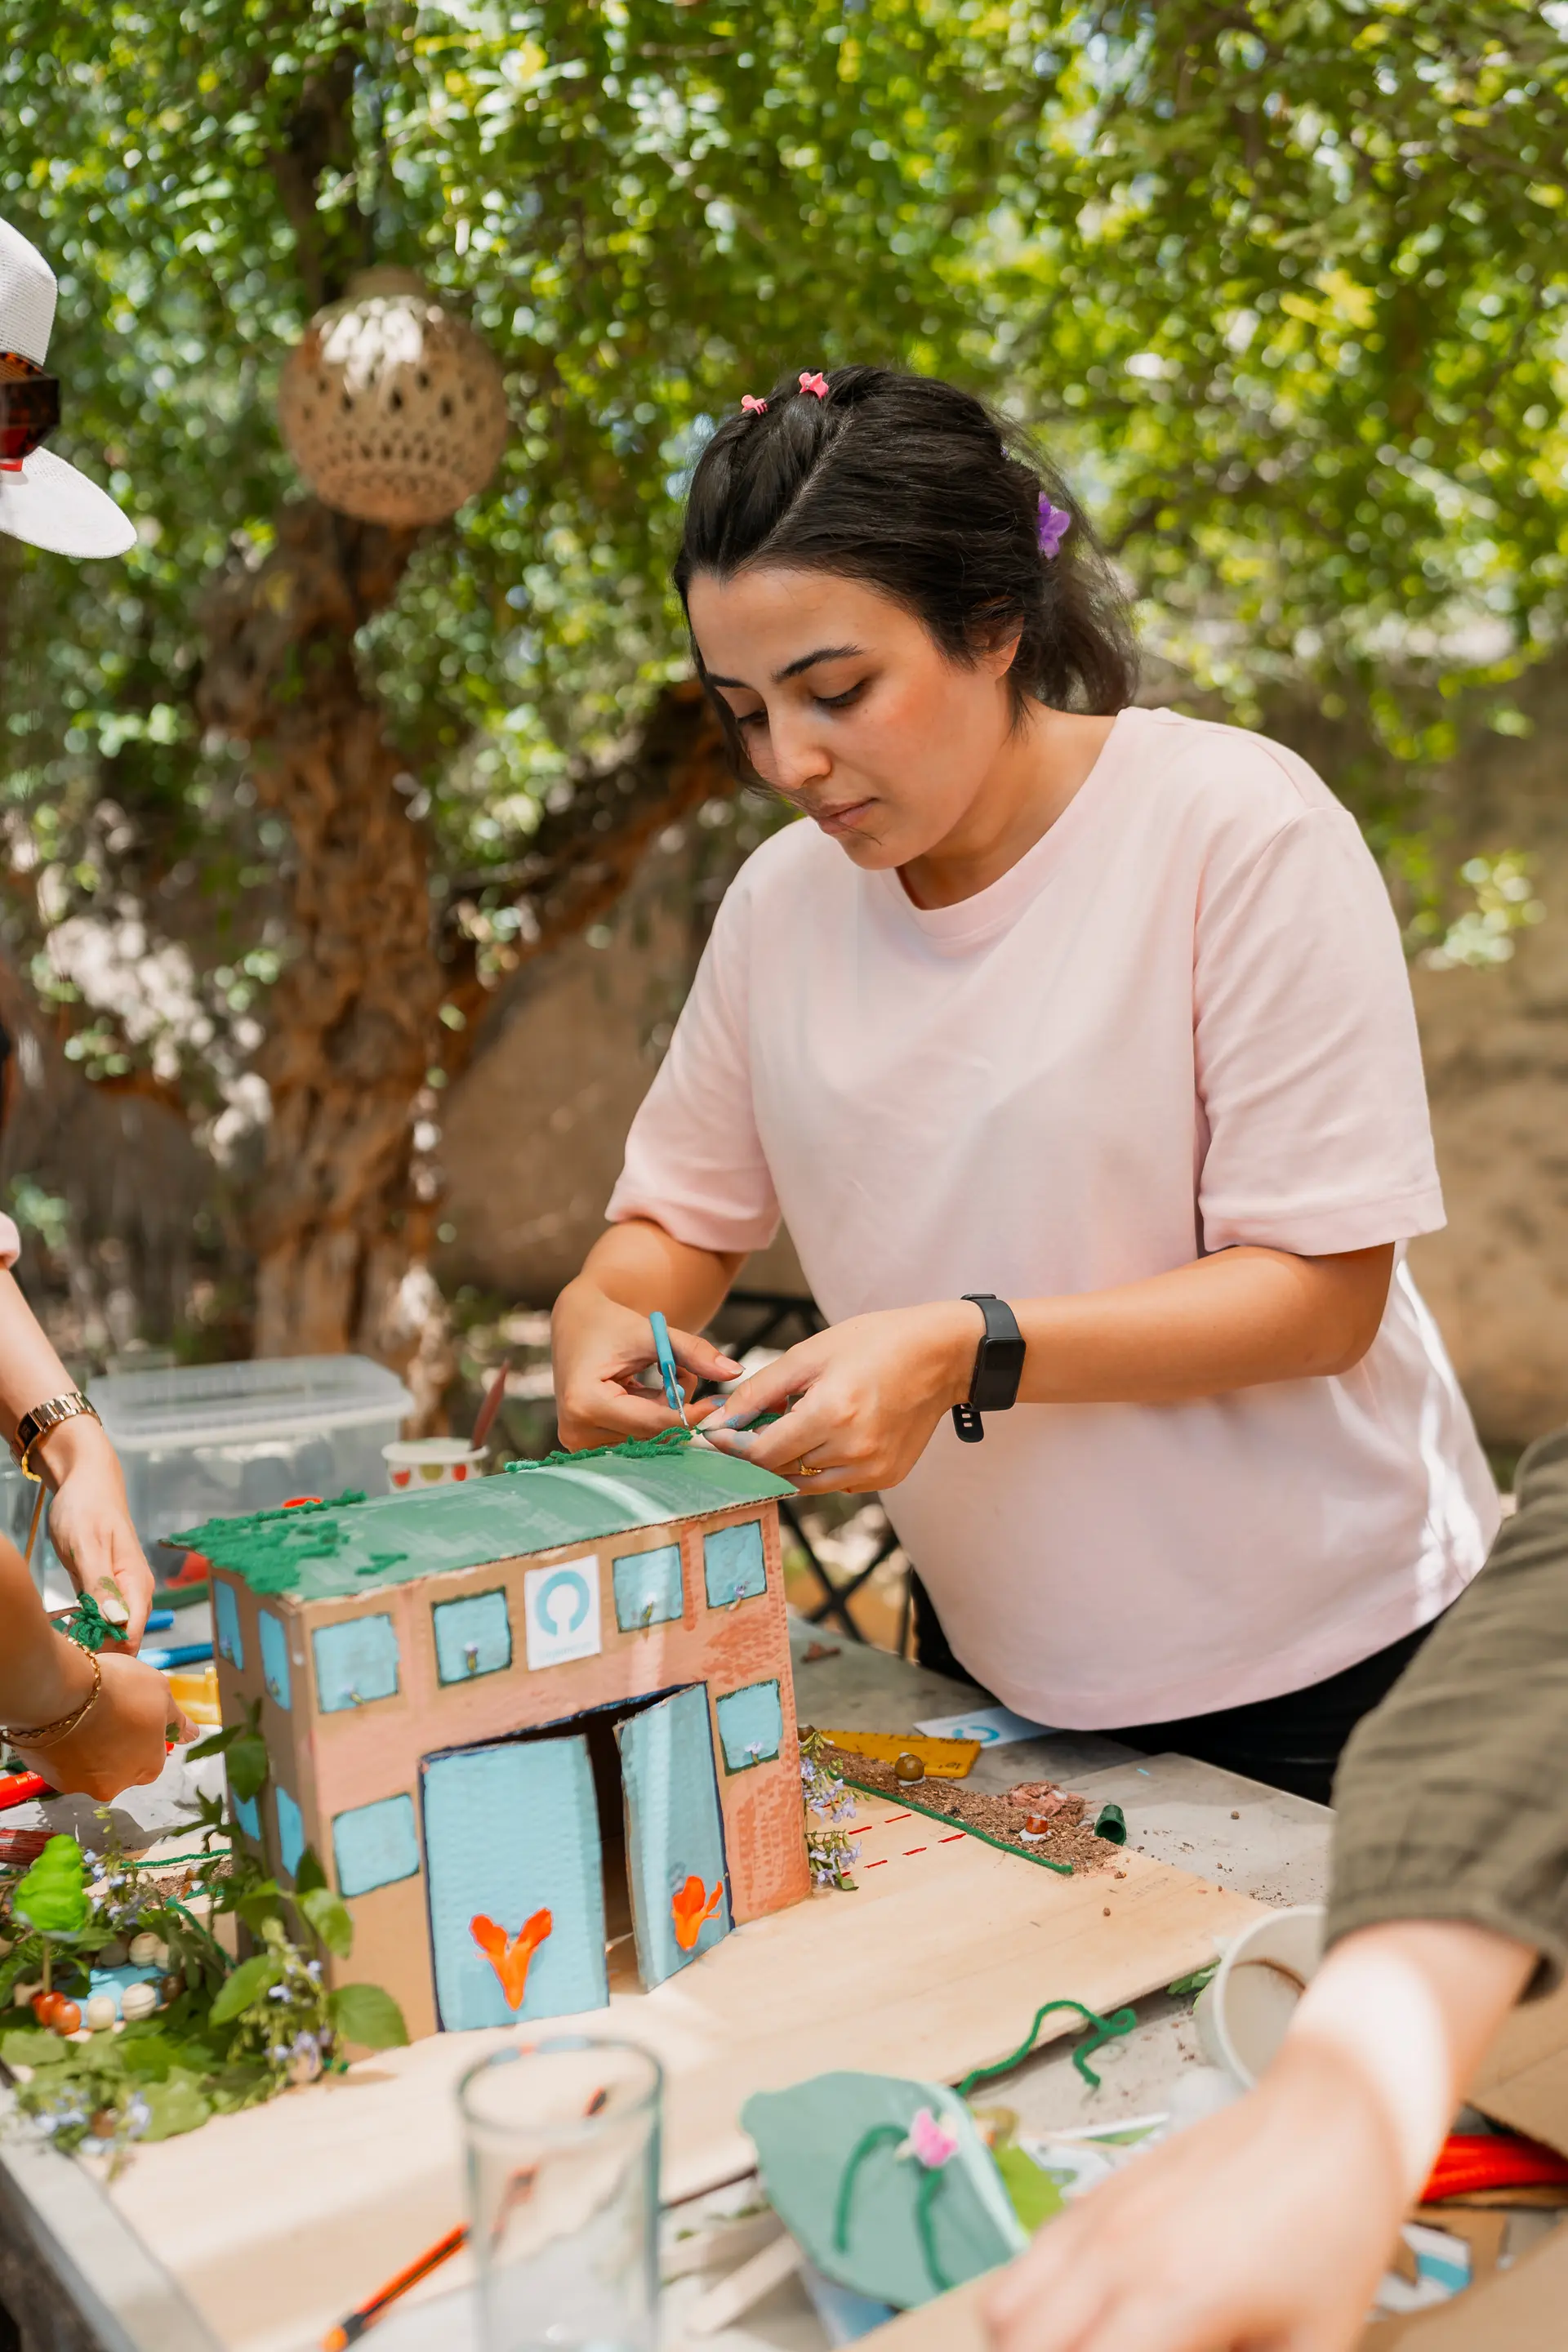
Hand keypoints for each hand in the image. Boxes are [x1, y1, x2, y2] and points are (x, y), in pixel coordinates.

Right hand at [15, 1650, 190, 1803]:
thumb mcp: (160, 1692)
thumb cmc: (119, 1689)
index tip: (131, 1715)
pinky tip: (60, 1725)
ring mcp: (80, 1785)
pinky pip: (61, 1764)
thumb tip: (192, 1735)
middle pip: (120, 1768)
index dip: (142, 1736)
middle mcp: (116, 1785)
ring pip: (88, 1768)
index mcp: (148, 1767)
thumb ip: (175, 1719)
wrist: (61, 1694)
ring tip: (79, 1717)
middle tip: (106, 1714)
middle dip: (115, 1747)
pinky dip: (62, 1749)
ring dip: (87, 1750)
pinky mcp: (50, 1779)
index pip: (152, 1758)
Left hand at [35, 1417, 153, 1648]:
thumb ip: (100, 1585)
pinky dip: (82, 1628)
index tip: (80, 1655)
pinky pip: (98, 1620)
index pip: (134, 1633)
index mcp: (137, 1584)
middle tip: (64, 1648)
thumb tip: (117, 1622)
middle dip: (97, 1650)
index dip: (111, 1651)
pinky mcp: (102, 1590)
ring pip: (110, 1632)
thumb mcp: (86, 1546)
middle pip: (123, 1639)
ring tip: (61, 1639)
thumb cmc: (86, 1509)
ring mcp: (118, 1592)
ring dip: (88, 1640)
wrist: (86, 1482)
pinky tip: (63, 1628)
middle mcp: (134, 1592)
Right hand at [551, 1277, 742, 1449]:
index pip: (652, 1421)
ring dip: (666, 1412)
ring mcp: (579, 1440)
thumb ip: (693, 1352)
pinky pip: (636, 1436)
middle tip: (692, 1379)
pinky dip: (652, 1415)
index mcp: (586, 1402)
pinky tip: (647, 1389)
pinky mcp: (587, 1442)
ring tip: (663, 1374)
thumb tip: (735, 1372)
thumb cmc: (611, 1324)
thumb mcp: (653, 1334)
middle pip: (650, 1433)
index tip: (718, 1403)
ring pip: (647, 1437)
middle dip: (678, 1409)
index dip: (690, 1414)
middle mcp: (577, 1429)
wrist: (577, 1323)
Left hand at [702, 1301, 980, 1492]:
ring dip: (791, 1458)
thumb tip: (717, 1422)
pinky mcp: (886, 1478)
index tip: (714, 1434)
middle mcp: (854, 1450)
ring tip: (800, 1421)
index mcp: (832, 1414)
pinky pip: (835, 1482)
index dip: (732, 1446)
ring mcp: (873, 1470)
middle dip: (759, 1447)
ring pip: (805, 1482)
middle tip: (756, 1420)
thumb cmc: (875, 1344)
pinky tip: (833, 1432)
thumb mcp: (810, 1355)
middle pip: (780, 1469)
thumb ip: (759, 1391)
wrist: (941, 1356)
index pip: (761, 1453)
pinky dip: (822, 1463)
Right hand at [983, 2039, 1405, 2351]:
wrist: (1332, 2117)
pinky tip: (1083, 2322)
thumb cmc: (1334, 2226)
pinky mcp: (1103, 2191)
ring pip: (1004, 2305)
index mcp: (1174, 2297)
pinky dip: (1032, 2303)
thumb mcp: (1314, 2344)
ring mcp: (1102, 2214)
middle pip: (1017, 2342)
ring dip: (1025, 2343)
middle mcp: (1118, 2252)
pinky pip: (1031, 2258)